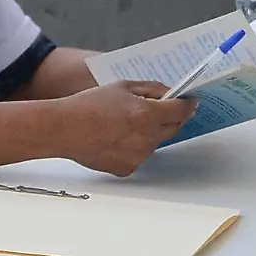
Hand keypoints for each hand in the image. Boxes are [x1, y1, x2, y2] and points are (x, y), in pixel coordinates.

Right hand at [56, 81, 198, 176]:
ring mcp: (138, 156)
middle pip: (173, 128)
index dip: (188, 104)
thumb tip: (171, 93)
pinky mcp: (128, 168)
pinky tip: (116, 138)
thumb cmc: (88, 105)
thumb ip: (152, 89)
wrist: (64, 129)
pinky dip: (134, 147)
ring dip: (150, 133)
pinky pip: (139, 156)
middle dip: (171, 118)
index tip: (191, 102)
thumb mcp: (123, 87)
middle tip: (163, 110)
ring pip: (155, 142)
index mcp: (148, 114)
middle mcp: (147, 138)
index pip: (181, 110)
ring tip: (126, 124)